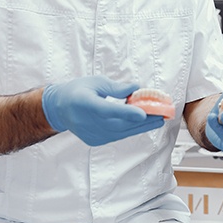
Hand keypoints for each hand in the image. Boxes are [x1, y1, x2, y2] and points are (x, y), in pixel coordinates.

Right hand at [42, 75, 163, 145]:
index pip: (108, 110)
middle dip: (144, 119)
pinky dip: (131, 129)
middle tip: (163, 113)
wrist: (59, 109)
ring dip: (142, 126)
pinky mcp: (96, 140)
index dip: (126, 113)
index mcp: (86, 104)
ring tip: (159, 119)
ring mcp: (92, 134)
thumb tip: (136, 87)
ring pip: (122, 132)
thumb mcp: (96, 82)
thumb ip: (116, 88)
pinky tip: (144, 123)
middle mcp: (88, 122)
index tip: (143, 113)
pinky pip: (118, 135)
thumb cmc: (78, 91)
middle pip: (120, 123)